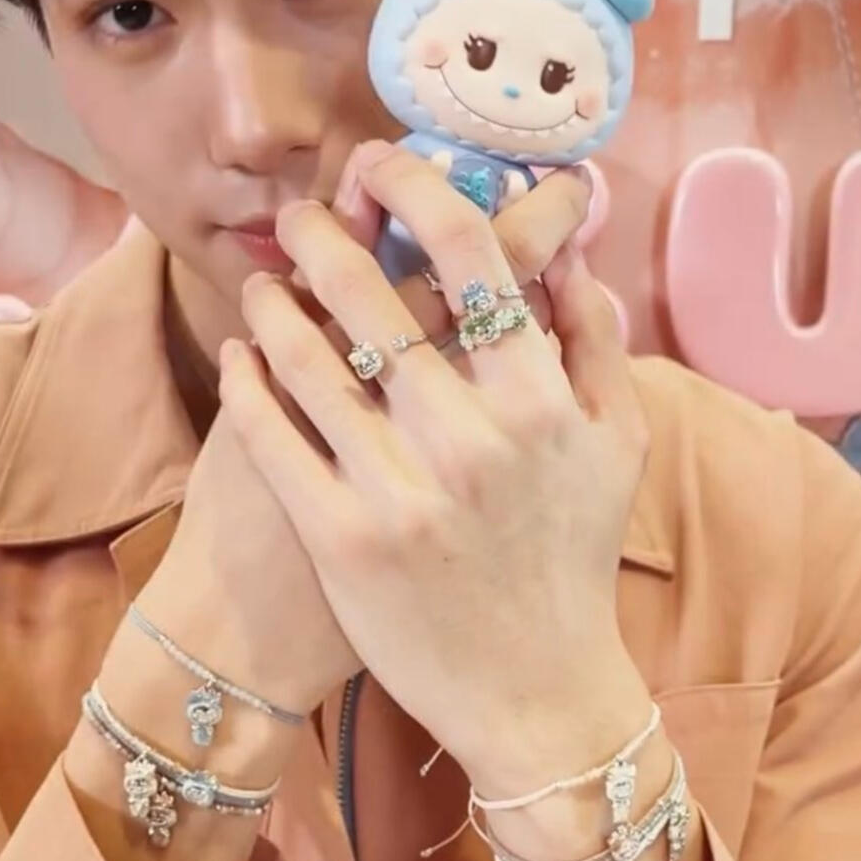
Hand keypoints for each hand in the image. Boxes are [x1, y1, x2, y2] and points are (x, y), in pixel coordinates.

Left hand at [124, 146, 595, 733]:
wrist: (536, 697)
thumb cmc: (573, 558)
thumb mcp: (619, 445)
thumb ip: (597, 339)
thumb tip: (569, 246)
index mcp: (539, 403)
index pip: (472, 259)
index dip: (419, 190)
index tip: (384, 163)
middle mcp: (469, 440)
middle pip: (373, 298)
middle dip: (323, 235)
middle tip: (299, 214)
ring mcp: (398, 492)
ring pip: (310, 362)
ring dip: (273, 304)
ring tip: (262, 282)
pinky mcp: (340, 541)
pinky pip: (272, 438)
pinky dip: (247, 382)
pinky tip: (241, 351)